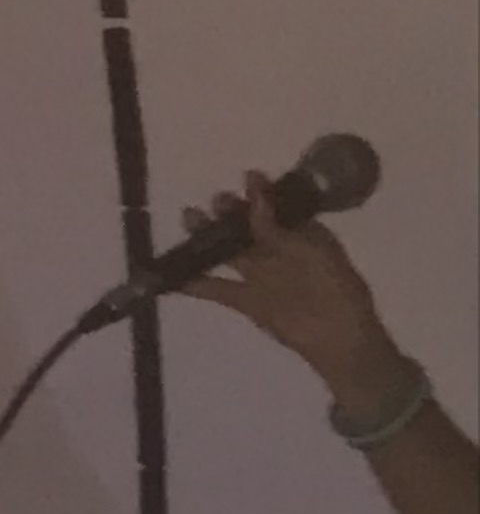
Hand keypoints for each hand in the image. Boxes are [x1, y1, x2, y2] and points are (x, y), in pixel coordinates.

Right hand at [178, 168, 409, 411]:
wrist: (339, 336)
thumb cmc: (337, 288)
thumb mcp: (312, 251)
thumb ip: (280, 230)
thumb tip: (256, 202)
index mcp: (302, 236)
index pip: (276, 209)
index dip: (261, 194)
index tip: (249, 177)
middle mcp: (278, 252)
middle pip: (247, 228)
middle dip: (230, 212)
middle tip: (215, 200)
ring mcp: (260, 277)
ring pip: (228, 252)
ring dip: (208, 237)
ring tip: (189, 217)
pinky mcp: (247, 302)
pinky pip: (217, 289)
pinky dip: (195, 283)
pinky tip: (174, 275)